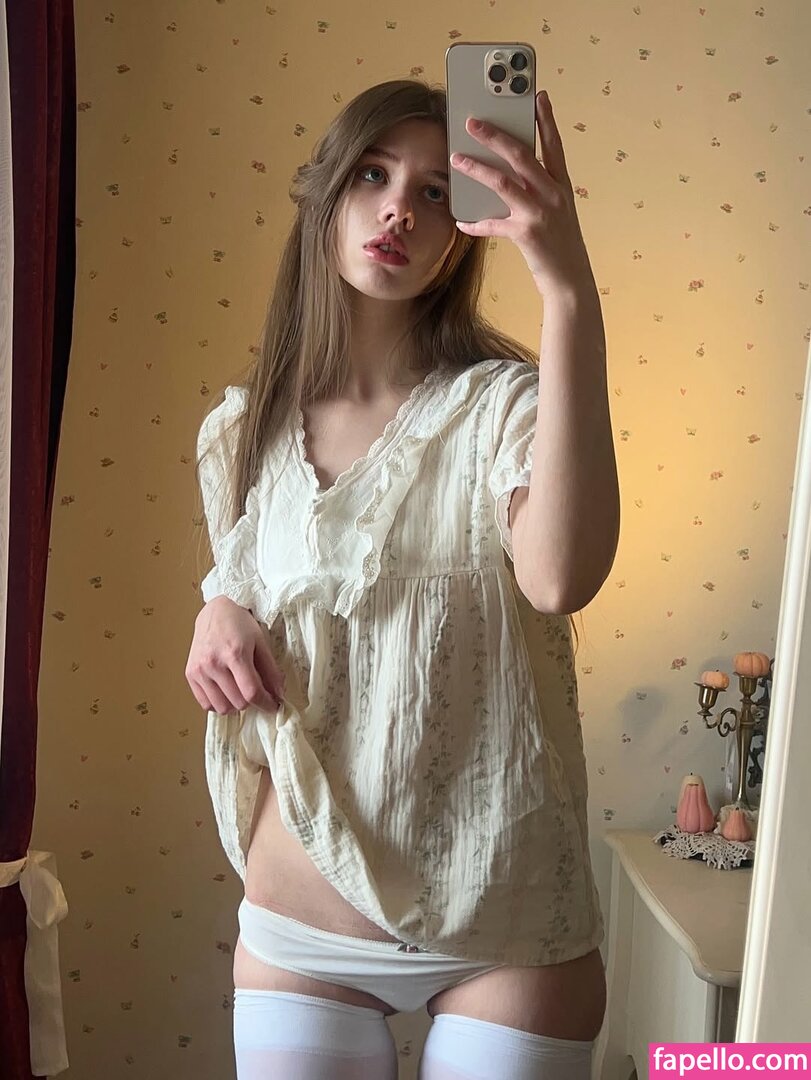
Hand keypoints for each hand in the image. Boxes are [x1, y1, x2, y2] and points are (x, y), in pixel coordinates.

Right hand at [185, 595, 284, 714]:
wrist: (214, 611)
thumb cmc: (239, 624)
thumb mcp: (261, 642)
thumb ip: (271, 670)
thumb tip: (278, 695)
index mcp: (235, 653)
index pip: (251, 692)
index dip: (266, 703)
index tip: (273, 706)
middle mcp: (214, 663)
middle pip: (238, 702)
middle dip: (252, 701)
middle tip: (256, 690)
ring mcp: (199, 670)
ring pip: (222, 708)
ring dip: (235, 705)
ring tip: (240, 691)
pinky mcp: (190, 674)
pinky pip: (206, 704)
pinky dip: (219, 704)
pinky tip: (226, 692)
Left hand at [451, 90, 593, 299]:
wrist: (570, 281)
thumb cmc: (559, 246)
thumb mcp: (556, 213)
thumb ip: (537, 192)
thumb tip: (505, 176)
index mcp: (562, 186)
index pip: (554, 145)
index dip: (546, 120)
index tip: (537, 95)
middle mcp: (553, 195)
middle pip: (522, 156)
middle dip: (496, 135)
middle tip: (474, 121)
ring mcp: (540, 213)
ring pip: (503, 182)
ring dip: (476, 168)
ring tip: (456, 159)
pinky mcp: (526, 234)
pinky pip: (493, 224)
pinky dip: (475, 223)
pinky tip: (462, 221)